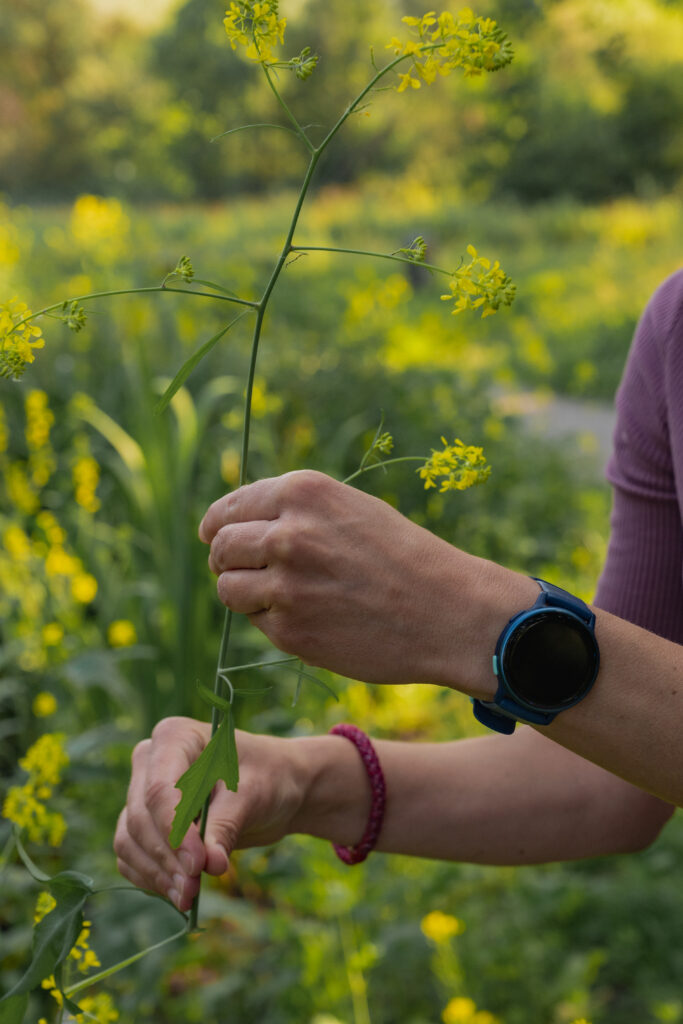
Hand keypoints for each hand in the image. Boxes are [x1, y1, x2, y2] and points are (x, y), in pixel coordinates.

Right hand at [113, 717, 309, 910]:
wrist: (273, 787)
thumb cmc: (267, 777)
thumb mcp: (254, 796)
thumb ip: (227, 826)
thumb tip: (209, 865)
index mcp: (175, 737)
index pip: (159, 789)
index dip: (174, 832)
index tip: (198, 865)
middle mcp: (150, 761)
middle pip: (140, 817)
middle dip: (167, 858)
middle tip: (194, 890)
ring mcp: (142, 791)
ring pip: (129, 839)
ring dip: (156, 873)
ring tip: (188, 897)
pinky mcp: (144, 821)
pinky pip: (130, 854)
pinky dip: (150, 876)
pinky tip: (176, 892)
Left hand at [200, 470, 529, 694]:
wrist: (448, 611)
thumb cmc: (403, 557)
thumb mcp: (350, 509)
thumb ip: (294, 512)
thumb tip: (234, 526)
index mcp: (303, 493)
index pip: (228, 509)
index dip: (217, 526)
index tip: (214, 536)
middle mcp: (288, 534)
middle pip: (220, 547)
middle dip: (225, 560)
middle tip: (242, 571)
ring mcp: (286, 586)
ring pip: (227, 588)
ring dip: (243, 593)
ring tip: (281, 596)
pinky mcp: (290, 631)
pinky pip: (257, 623)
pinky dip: (273, 622)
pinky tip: (310, 617)